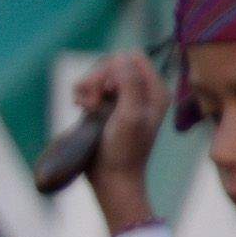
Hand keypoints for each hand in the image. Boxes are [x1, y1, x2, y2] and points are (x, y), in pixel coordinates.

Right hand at [73, 51, 170, 232]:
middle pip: (113, 65)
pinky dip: (83, 94)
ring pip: (100, 76)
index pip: (131, 58)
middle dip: (97, 79)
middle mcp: (142, 92)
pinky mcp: (107, 108)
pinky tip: (80, 107)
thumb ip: (130, 83)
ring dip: (87, 87)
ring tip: (84, 106)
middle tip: (90, 102)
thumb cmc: (125, 150)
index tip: (104, 90)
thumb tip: (119, 57)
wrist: (112, 179)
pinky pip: (92, 89)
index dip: (112, 68)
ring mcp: (123, 100)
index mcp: (155, 91)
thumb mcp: (131, 115)